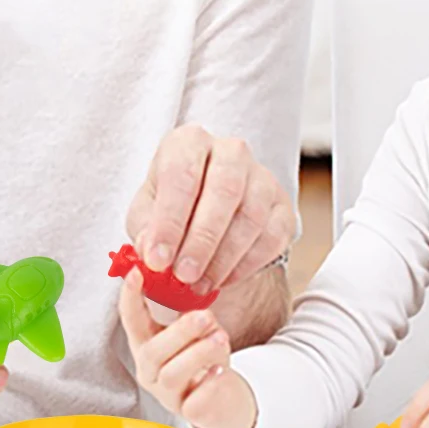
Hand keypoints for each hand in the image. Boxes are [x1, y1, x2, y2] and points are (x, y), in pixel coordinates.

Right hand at [118, 270, 256, 427]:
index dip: (130, 296)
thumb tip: (193, 281)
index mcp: (146, 343)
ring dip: (198, 353)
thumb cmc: (202, 358)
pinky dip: (210, 384)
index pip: (130, 318)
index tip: (136, 272)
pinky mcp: (188, 412)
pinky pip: (195, 401)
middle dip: (179, 332)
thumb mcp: (193, 330)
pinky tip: (221, 371)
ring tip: (221, 338)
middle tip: (204, 316)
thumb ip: (189, 310)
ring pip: (171, 375)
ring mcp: (167, 393)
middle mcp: (150, 369)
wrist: (222, 399)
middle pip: (152, 351)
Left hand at [127, 125, 294, 291]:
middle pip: (224, 191)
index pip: (181, 175)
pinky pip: (271, 237)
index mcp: (188, 143)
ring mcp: (261, 176)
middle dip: (202, 240)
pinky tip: (222, 280)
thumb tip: (152, 255)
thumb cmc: (172, 206)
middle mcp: (229, 151)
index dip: (169, 221)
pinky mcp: (282, 206)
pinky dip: (246, 264)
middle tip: (184, 275)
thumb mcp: (146, 213)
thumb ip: (146, 231)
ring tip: (199, 285)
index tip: (158, 259)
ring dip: (223, 258)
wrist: (207, 211)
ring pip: (251, 216)